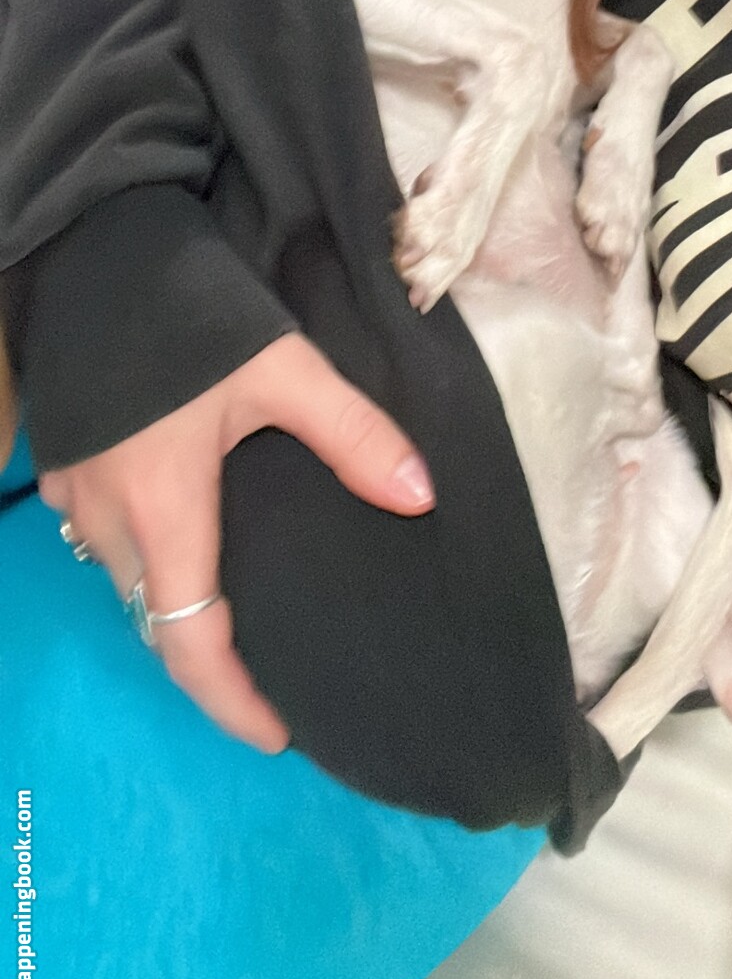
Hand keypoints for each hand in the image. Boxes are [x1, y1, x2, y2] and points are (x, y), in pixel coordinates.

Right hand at [37, 332, 434, 751]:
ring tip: (243, 600)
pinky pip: (105, 534)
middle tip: (273, 665)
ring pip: (128, 576)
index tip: (278, 733)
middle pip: (157, 617)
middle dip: (209, 654)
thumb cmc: (190, 312)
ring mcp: (73, 490)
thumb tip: (420, 496)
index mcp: (163, 511)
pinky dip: (150, 550)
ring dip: (178, 599)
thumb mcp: (284, 368)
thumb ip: (353, 434)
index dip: (231, 700)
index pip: (189, 642)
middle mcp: (106, 518)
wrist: (96, 246)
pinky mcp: (64, 459)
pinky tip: (192, 526)